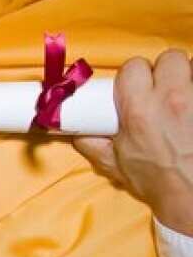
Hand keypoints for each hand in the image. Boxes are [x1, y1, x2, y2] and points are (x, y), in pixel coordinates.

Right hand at [74, 49, 192, 234]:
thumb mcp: (114, 165)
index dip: (134, 76)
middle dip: (166, 72)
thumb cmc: (156, 182)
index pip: (134, 67)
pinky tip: (192, 108)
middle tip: (164, 92)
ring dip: (188, 79)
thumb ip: (91, 144)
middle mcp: (173, 99)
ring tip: (184, 100)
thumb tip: (75, 129)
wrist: (192, 197)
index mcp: (140, 112)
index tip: (136, 89)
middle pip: (170, 59)